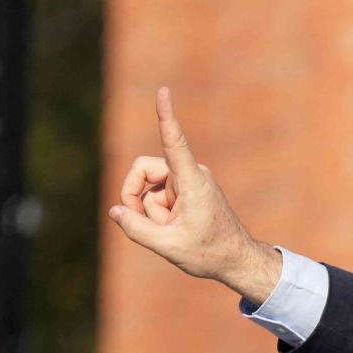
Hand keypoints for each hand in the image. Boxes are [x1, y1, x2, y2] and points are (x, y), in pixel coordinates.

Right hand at [107, 87, 282, 304]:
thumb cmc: (209, 252)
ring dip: (150, 212)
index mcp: (192, 180)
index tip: (164, 91)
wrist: (236, 260)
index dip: (166, 116)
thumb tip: (116, 211)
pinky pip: (158, 197)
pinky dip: (158, 215)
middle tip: (145, 227)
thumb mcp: (168, 246)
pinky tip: (174, 230)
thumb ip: (136, 228)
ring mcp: (188, 181)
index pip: (174, 142)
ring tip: (171, 232)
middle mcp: (190, 174)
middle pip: (143, 172)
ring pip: (149, 189)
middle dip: (136, 199)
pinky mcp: (186, 190)